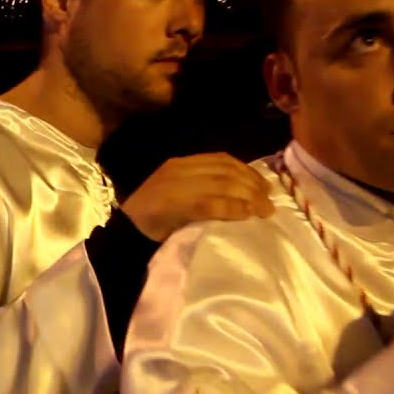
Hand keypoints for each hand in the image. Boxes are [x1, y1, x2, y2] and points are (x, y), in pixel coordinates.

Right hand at [121, 153, 273, 241]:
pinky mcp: (175, 204)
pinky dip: (233, 207)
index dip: (247, 171)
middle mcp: (179, 169)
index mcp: (180, 164)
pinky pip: (211, 202)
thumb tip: (240, 195)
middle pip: (226, 171)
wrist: (124, 234)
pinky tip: (246, 214)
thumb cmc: (152, 219)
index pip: (221, 160)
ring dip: (249, 197)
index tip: (265, 185)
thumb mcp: (177, 195)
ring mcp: (176, 185)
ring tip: (264, 210)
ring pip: (223, 184)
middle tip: (270, 200)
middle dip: (253, 184)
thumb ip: (201, 189)